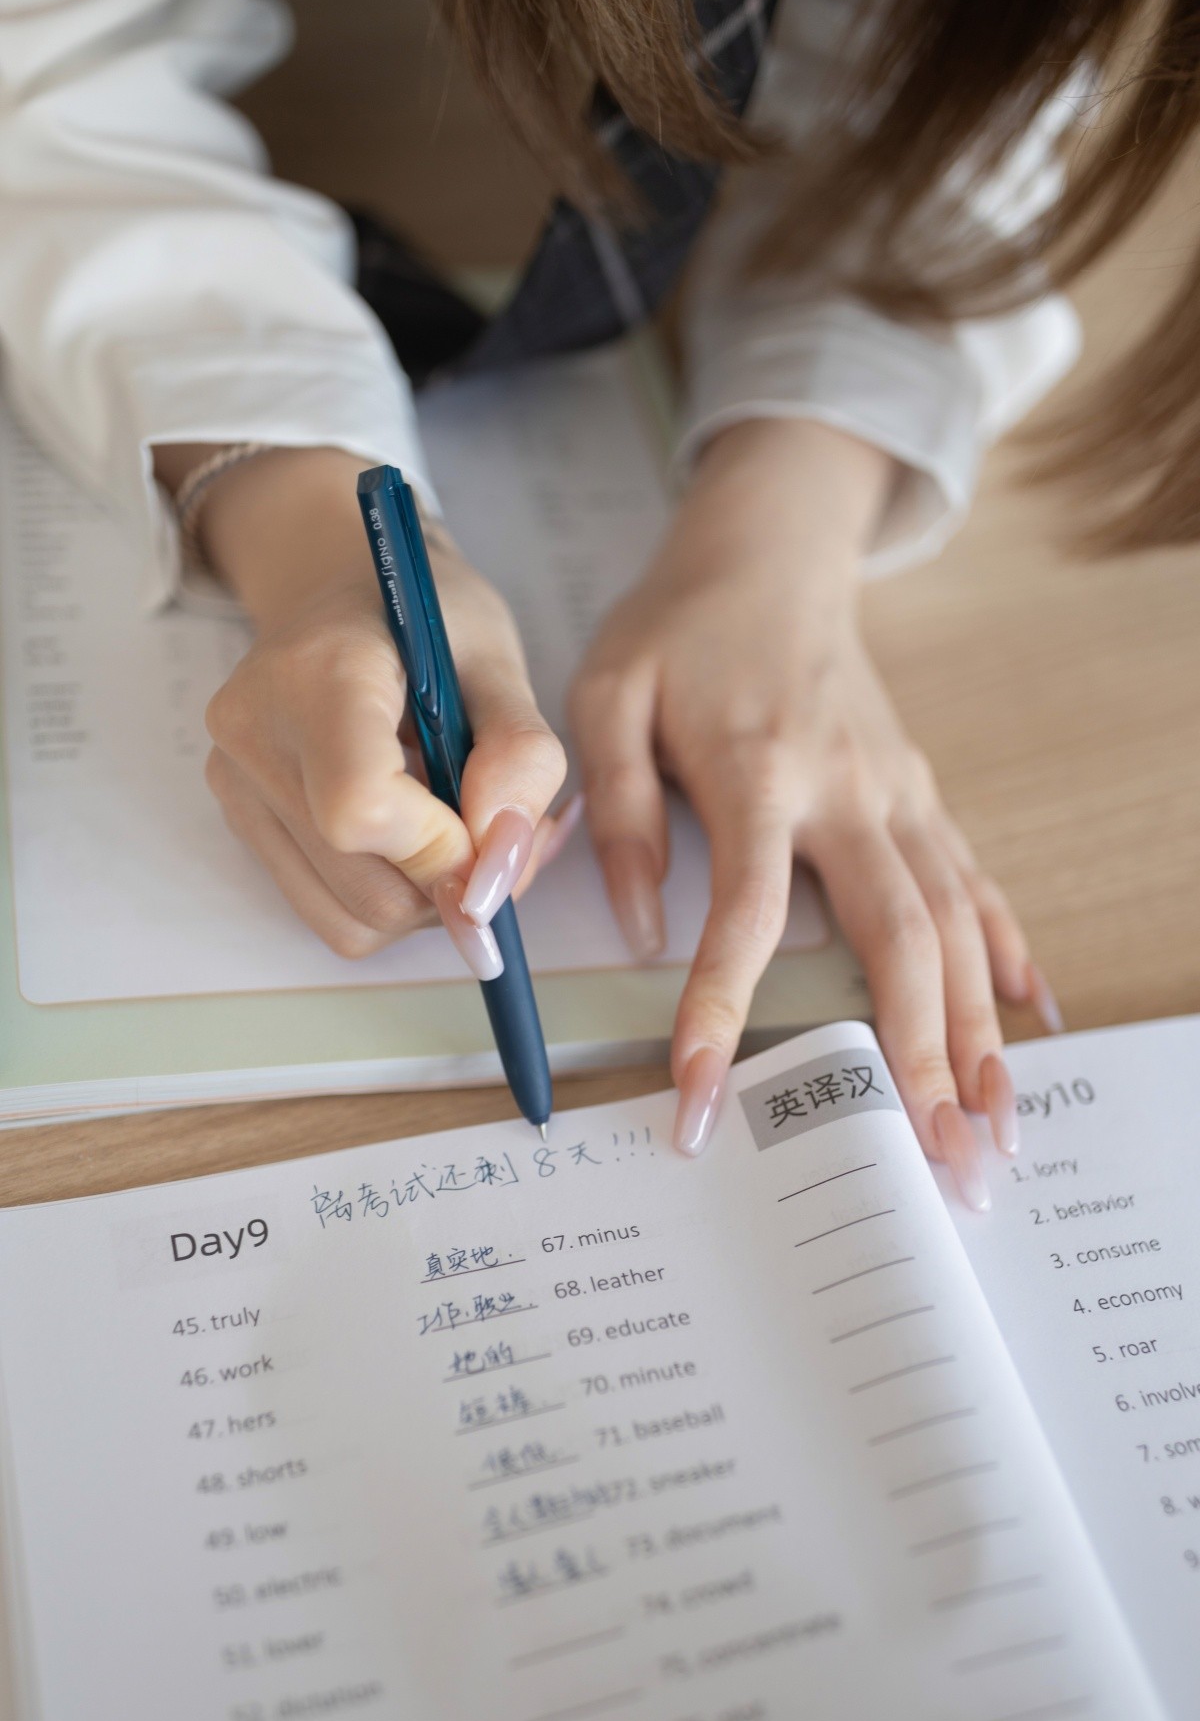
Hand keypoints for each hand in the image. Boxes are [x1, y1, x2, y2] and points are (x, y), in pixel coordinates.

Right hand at [157, 445, 569, 970]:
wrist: (340, 588)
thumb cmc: (425, 617)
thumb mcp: (497, 658)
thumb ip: (519, 756)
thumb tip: (497, 867)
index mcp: (319, 672)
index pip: (360, 809)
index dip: (442, 848)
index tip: (488, 822)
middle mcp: (255, 732)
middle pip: (365, 886)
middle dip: (454, 880)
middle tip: (497, 826)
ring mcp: (237, 784)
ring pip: (352, 921)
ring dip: (429, 899)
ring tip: (455, 825)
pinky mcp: (240, 820)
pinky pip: (331, 916)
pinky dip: (392, 899)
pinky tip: (414, 837)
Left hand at [569, 419, 1059, 1199]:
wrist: (770, 553)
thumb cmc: (679, 629)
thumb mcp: (609, 696)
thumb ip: (618, 810)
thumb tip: (639, 930)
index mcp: (760, 769)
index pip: (746, 912)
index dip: (721, 1010)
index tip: (702, 1103)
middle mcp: (850, 791)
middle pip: (898, 940)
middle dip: (919, 1060)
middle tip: (939, 1166)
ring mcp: (900, 795)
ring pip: (955, 928)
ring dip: (979, 1034)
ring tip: (995, 1133)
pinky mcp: (920, 795)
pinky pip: (975, 884)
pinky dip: (1005, 954)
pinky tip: (1031, 1020)